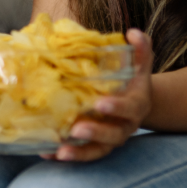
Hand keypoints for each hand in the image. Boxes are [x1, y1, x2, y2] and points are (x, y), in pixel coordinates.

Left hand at [46, 28, 153, 161]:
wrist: (136, 103)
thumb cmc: (131, 81)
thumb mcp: (138, 64)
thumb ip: (140, 49)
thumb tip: (133, 32)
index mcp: (136, 105)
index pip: (130, 108)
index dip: (116, 107)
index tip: (100, 103)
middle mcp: (125, 126)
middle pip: (113, 135)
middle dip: (95, 133)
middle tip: (76, 129)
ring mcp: (110, 139)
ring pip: (97, 151)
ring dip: (78, 153)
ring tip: (58, 151)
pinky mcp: (95, 146)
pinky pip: (82, 154)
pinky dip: (66, 155)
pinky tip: (46, 153)